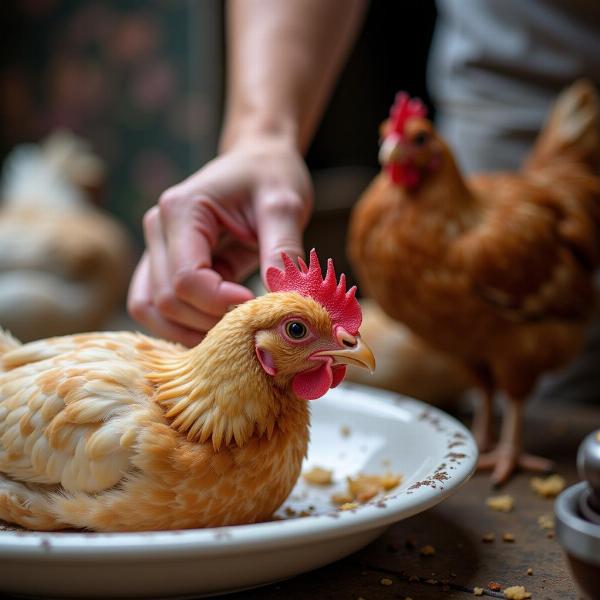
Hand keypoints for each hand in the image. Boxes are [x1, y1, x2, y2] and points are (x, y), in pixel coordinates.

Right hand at [128, 136, 312, 345]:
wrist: (258, 162)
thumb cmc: (270, 176)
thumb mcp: (285, 205)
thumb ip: (282, 249)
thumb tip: (283, 301)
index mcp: (181, 209)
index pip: (186, 278)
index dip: (220, 303)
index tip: (257, 303)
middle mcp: (157, 228)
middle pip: (166, 300)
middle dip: (209, 321)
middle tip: (251, 321)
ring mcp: (155, 248)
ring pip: (149, 310)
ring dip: (189, 330)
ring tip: (233, 328)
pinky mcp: (162, 265)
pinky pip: (155, 307)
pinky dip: (181, 326)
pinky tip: (217, 325)